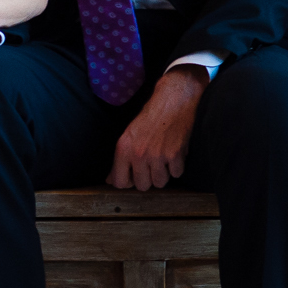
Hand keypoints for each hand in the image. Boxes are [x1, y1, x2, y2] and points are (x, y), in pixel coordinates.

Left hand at [109, 66, 208, 191]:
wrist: (172, 100)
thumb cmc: (149, 117)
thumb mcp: (128, 136)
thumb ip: (119, 160)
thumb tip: (109, 180)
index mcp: (123, 149)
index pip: (120, 182)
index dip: (128, 182)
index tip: (134, 176)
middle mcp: (139, 154)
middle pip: (142, 186)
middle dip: (147, 178)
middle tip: (151, 165)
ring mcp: (157, 156)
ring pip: (160, 183)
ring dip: (163, 174)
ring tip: (163, 159)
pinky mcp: (175, 155)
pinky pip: (176, 174)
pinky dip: (177, 167)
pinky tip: (175, 154)